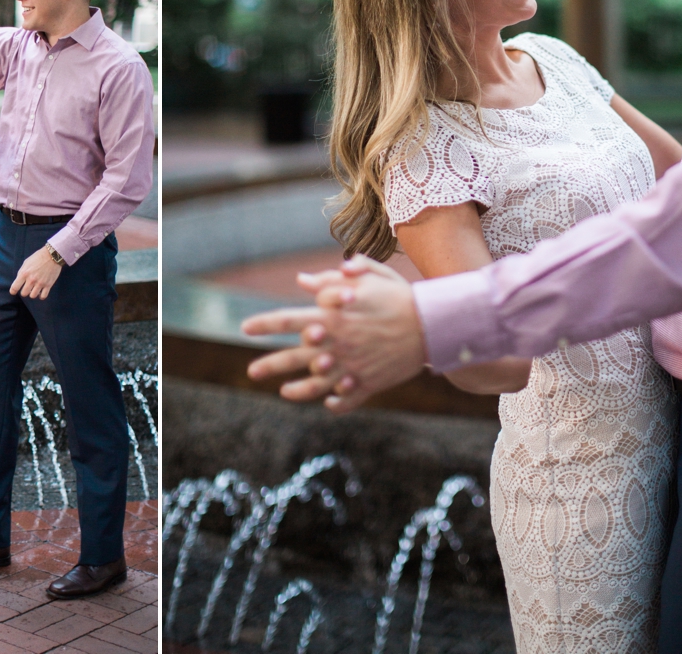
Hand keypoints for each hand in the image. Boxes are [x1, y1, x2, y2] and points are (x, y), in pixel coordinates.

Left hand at [10, 245, 62, 298]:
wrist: (52, 255)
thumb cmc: (38, 257)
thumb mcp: (26, 263)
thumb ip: (22, 272)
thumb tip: (19, 281)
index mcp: (24, 273)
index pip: (14, 287)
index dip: (13, 291)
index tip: (14, 291)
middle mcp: (32, 279)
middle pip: (24, 293)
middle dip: (24, 292)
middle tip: (26, 288)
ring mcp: (40, 283)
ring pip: (33, 296)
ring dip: (32, 293)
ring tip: (34, 290)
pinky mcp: (48, 284)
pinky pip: (43, 296)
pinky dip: (41, 296)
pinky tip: (40, 292)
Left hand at [241, 254, 426, 413]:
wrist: (436, 324)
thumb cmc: (400, 296)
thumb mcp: (367, 279)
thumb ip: (332, 280)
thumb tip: (303, 280)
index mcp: (333, 317)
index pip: (289, 319)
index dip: (265, 324)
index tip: (245, 328)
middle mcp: (338, 345)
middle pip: (295, 356)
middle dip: (271, 364)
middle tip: (252, 371)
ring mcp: (353, 367)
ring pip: (317, 384)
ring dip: (298, 389)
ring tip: (284, 391)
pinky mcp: (370, 383)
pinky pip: (347, 399)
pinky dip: (336, 402)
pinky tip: (327, 402)